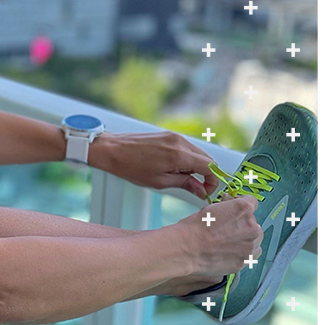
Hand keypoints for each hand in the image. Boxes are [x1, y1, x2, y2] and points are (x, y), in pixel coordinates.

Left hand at [90, 130, 227, 200]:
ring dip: (196, 166)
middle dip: (206, 174)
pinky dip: (187, 158)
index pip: (210, 166)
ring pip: (197, 152)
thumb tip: (201, 190)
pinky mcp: (168, 134)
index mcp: (179, 155)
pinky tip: (174, 167)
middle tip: (196, 187)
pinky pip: (186, 146)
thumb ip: (185, 184)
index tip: (206, 191)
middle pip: (206, 158)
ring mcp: (174, 136)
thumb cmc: (131, 167)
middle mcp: (180, 142)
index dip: (212, 181)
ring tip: (181, 177)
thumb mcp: (159, 182)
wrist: (112, 149)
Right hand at [173, 196, 261, 281]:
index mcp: (244, 209)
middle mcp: (251, 226)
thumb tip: (230, 203)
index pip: (252, 202)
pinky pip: (253, 254)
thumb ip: (227, 205)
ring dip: (246, 238)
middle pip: (254, 222)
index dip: (241, 204)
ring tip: (229, 242)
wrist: (188, 250)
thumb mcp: (211, 207)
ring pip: (255, 238)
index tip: (235, 210)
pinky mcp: (246, 260)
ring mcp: (250, 245)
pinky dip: (246, 252)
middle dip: (243, 223)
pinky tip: (232, 251)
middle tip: (227, 229)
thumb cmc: (195, 229)